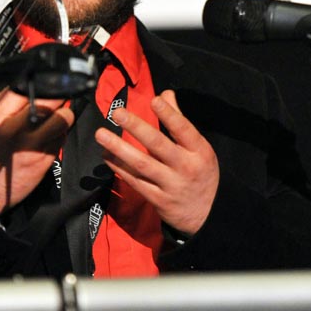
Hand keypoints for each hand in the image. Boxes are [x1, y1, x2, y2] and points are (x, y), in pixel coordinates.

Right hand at [0, 89, 73, 218]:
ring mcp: (34, 147)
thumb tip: (20, 82)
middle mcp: (17, 132)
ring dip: (63, 114)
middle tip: (56, 96)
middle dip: (57, 95)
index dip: (42, 82)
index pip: (27, 90)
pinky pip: (63, 137)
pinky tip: (49, 135)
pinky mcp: (46, 160)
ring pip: (64, 119)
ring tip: (55, 116)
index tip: (47, 81)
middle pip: (51, 102)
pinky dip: (60, 132)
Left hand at [95, 90, 219, 235]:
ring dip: (119, 148)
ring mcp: (171, 185)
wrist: (208, 215)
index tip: (154, 100)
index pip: (184, 129)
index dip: (169, 114)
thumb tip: (166, 94)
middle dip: (137, 127)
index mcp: (199, 151)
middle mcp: (185, 167)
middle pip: (159, 145)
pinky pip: (135, 182)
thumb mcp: (199, 148)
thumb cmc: (201, 174)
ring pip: (142, 164)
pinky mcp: (158, 200)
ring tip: (101, 134)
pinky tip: (107, 156)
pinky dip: (119, 168)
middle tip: (118, 114)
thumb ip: (180, 121)